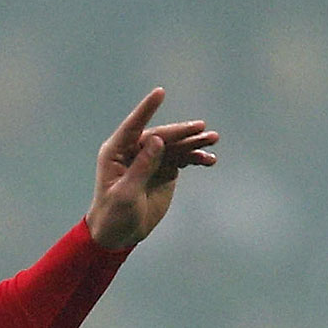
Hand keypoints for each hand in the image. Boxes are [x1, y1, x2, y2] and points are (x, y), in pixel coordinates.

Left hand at [84, 88, 218, 249]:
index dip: (147, 109)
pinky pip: (182, 158)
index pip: (133, 126)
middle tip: (202, 129)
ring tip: (213, 140)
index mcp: (116, 152)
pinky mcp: (164, 169)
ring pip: (175, 145)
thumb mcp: (125, 193)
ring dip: (193, 142)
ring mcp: (151, 159)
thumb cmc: (114, 214)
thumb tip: (156, 139)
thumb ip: (141, 167)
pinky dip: (196, 157)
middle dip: (182, 132)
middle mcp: (134, 150)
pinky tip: (209, 160)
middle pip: (161, 135)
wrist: (119, 234)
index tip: (160, 92)